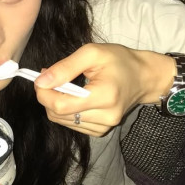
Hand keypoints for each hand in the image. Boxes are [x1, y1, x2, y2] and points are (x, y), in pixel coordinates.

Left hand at [34, 43, 173, 135]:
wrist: (144, 77)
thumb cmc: (120, 60)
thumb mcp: (92, 53)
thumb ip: (65, 67)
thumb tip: (41, 81)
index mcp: (104, 96)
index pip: (61, 105)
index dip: (44, 93)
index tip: (41, 78)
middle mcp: (105, 117)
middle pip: (59, 115)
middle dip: (48, 97)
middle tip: (51, 78)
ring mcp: (104, 127)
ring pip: (63, 121)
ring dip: (56, 104)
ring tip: (65, 86)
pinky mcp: (101, 131)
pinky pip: (72, 124)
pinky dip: (67, 111)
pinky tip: (75, 97)